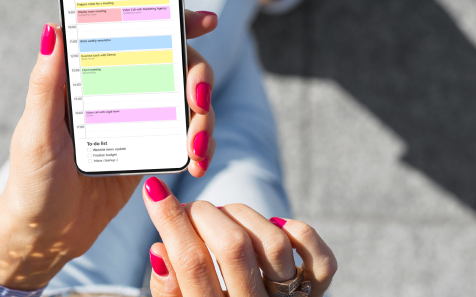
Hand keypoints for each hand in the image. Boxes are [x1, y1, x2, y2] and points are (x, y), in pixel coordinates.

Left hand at [0, 10, 218, 289]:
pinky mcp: (152, 149)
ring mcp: (139, 118)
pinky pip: (187, 136)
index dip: (173, 20)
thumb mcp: (36, 132)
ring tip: (198, 149)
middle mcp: (119, 89)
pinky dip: (200, 146)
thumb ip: (46, 83)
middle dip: (199, 77)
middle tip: (199, 101)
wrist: (46, 235)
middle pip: (175, 63)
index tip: (205, 20)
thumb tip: (53, 27)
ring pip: (188, 100)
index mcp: (89, 76)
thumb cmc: (32, 181)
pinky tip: (197, 163)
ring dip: (204, 118)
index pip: (135, 33)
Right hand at [142, 177, 337, 296]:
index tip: (154, 189)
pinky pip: (321, 259)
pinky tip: (275, 224)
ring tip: (223, 218)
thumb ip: (168, 291)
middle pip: (232, 246)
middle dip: (203, 213)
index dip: (170, 220)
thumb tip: (159, 249)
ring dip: (242, 215)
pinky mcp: (317, 294)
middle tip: (189, 208)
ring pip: (273, 243)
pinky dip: (299, 232)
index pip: (191, 263)